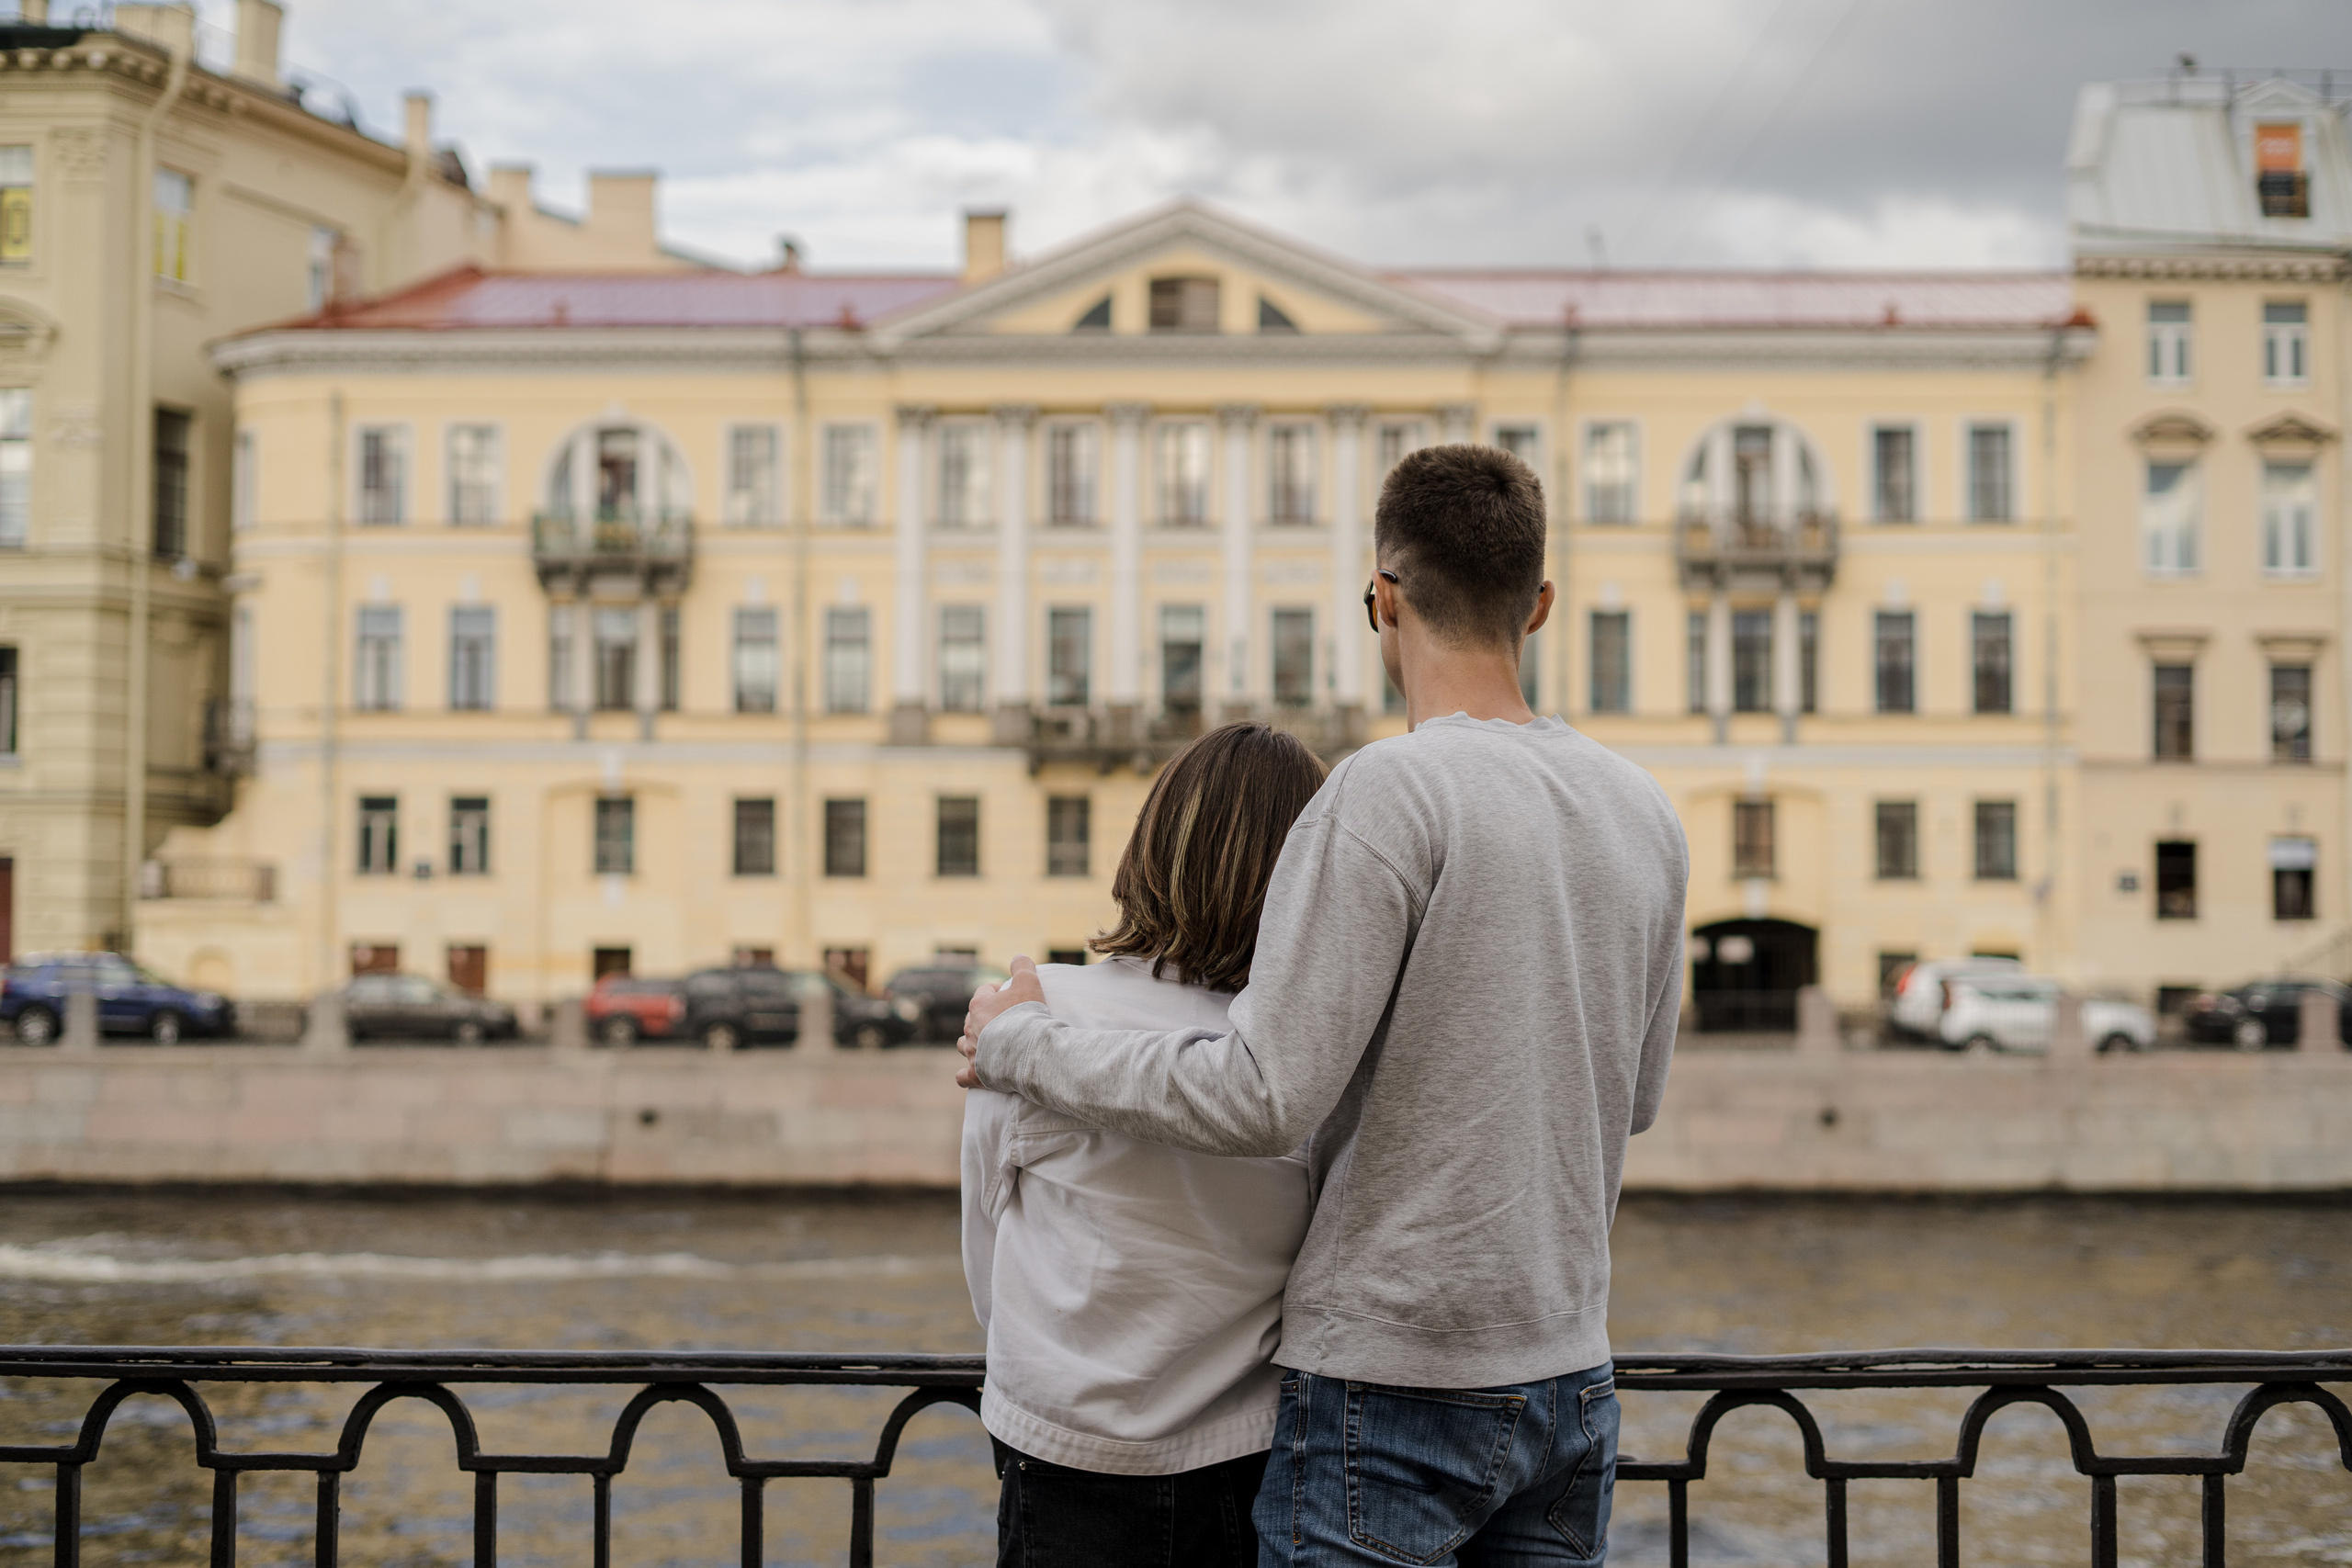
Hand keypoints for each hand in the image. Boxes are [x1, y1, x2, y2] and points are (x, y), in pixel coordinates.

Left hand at [955, 957, 1042, 1088]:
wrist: (1027, 1050)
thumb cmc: (1026, 1015)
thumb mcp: (1029, 981)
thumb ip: (1023, 966)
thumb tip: (1018, 957)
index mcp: (979, 1005)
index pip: (984, 991)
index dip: (998, 991)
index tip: (1012, 995)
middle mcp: (970, 1028)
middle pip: (972, 1018)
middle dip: (984, 1017)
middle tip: (1005, 1021)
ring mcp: (972, 1052)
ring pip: (963, 1044)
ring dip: (971, 1043)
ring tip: (986, 1045)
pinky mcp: (976, 1073)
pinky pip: (963, 1076)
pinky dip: (965, 1075)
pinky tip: (968, 1075)